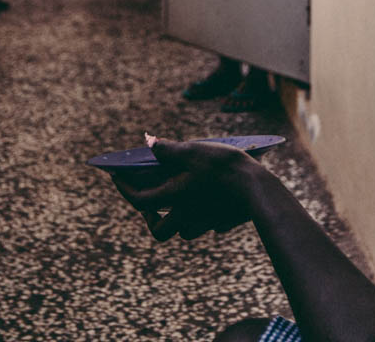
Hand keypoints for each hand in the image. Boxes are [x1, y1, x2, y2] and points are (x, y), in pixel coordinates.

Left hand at [111, 139, 260, 240]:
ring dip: (178, 217)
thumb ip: (168, 149)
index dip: (123, 189)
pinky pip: (207, 223)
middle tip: (151, 202)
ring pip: (184, 229)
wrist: (258, 188)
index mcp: (174, 199)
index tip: (116, 177)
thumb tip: (149, 143)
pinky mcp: (223, 221)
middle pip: (160, 231)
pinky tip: (208, 199)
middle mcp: (186, 217)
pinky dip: (203, 214)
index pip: (138, 201)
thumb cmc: (222, 168)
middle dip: (151, 219)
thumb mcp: (192, 151)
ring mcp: (206, 223)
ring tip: (181, 197)